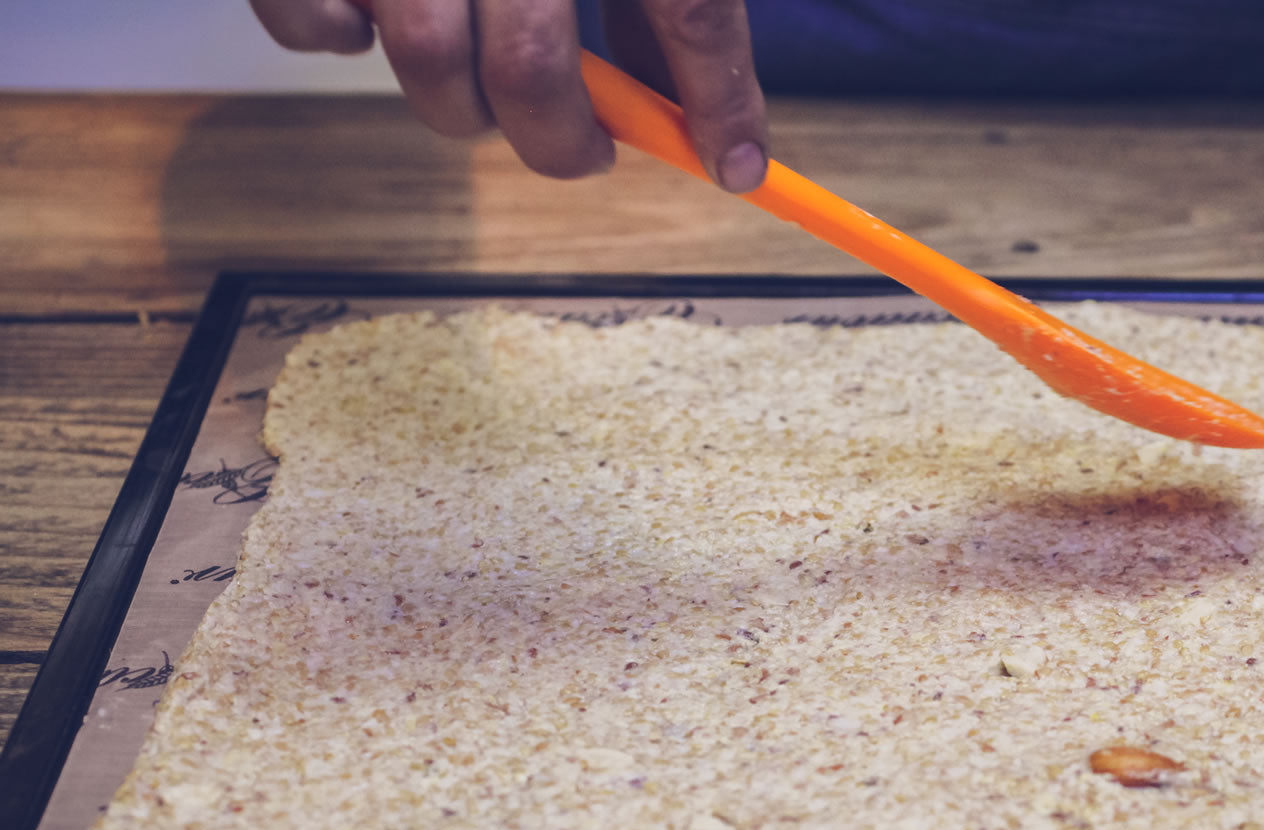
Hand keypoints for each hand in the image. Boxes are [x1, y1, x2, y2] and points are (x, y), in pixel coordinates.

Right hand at [249, 0, 768, 189]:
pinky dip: (336, 35)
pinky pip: (312, 20)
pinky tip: (373, 17)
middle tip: (587, 151)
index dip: (718, 98)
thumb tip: (677, 89)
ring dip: (460, 105)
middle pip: (529, 66)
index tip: (734, 163)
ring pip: (425, 58)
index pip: (689, 5)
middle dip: (562, 140)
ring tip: (482, 92)